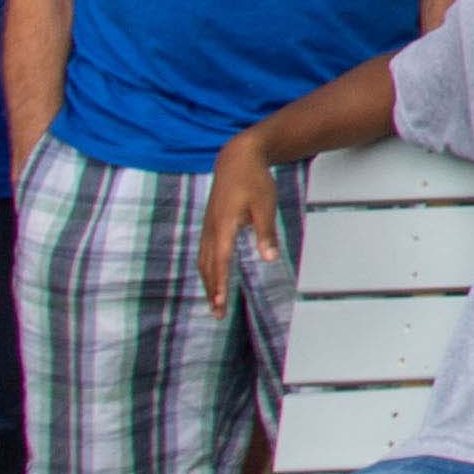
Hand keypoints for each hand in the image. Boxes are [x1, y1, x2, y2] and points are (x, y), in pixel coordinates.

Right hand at [200, 130, 280, 313]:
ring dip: (208, 283)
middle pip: (208, 266)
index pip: (220, 263)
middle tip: (217, 314)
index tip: (221, 305)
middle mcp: (211, 229)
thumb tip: (270, 259)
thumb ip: (266, 233)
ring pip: (204, 260)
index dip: (220, 285)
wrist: (236, 159)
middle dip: (212, 291)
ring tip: (214, 303)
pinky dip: (206, 269)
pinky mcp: (210, 223)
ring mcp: (208, 226)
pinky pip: (205, 252)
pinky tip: (211, 278)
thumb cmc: (254, 181)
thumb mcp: (265, 206)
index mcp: (224, 226)